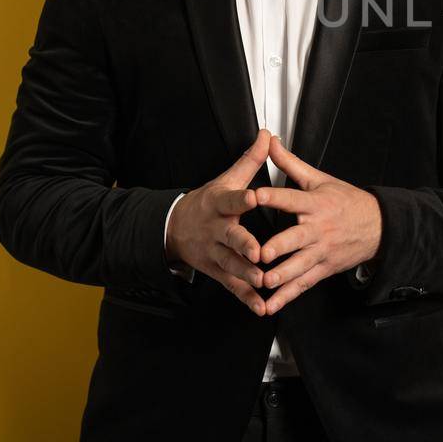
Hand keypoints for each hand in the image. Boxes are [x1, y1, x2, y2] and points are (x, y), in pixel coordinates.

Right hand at [165, 129, 272, 315]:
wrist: (174, 228)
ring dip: (246, 274)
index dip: (242, 198)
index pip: (231, 199)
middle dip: (244, 245)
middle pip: (230, 237)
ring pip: (231, 264)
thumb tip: (268, 135)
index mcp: (219, 204)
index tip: (254, 197)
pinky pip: (232, 285)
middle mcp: (215, 230)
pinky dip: (246, 297)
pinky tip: (261, 306)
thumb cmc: (207, 202)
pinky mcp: (217, 271)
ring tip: (262, 281)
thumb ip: (250, 161)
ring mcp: (214, 253)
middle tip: (258, 252)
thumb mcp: (225, 179)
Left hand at [254, 133, 382, 313]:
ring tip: (265, 282)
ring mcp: (321, 251)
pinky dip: (286, 296)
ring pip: (300, 265)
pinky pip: (303, 284)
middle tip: (262, 253)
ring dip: (282, 276)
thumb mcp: (319, 179)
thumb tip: (270, 142)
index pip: (292, 198)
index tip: (256, 195)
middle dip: (280, 246)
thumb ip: (290, 163)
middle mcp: (318, 229)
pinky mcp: (323, 268)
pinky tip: (270, 304)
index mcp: (315, 203)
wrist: (378, 226)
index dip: (274, 196)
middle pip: (297, 238)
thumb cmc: (345, 201)